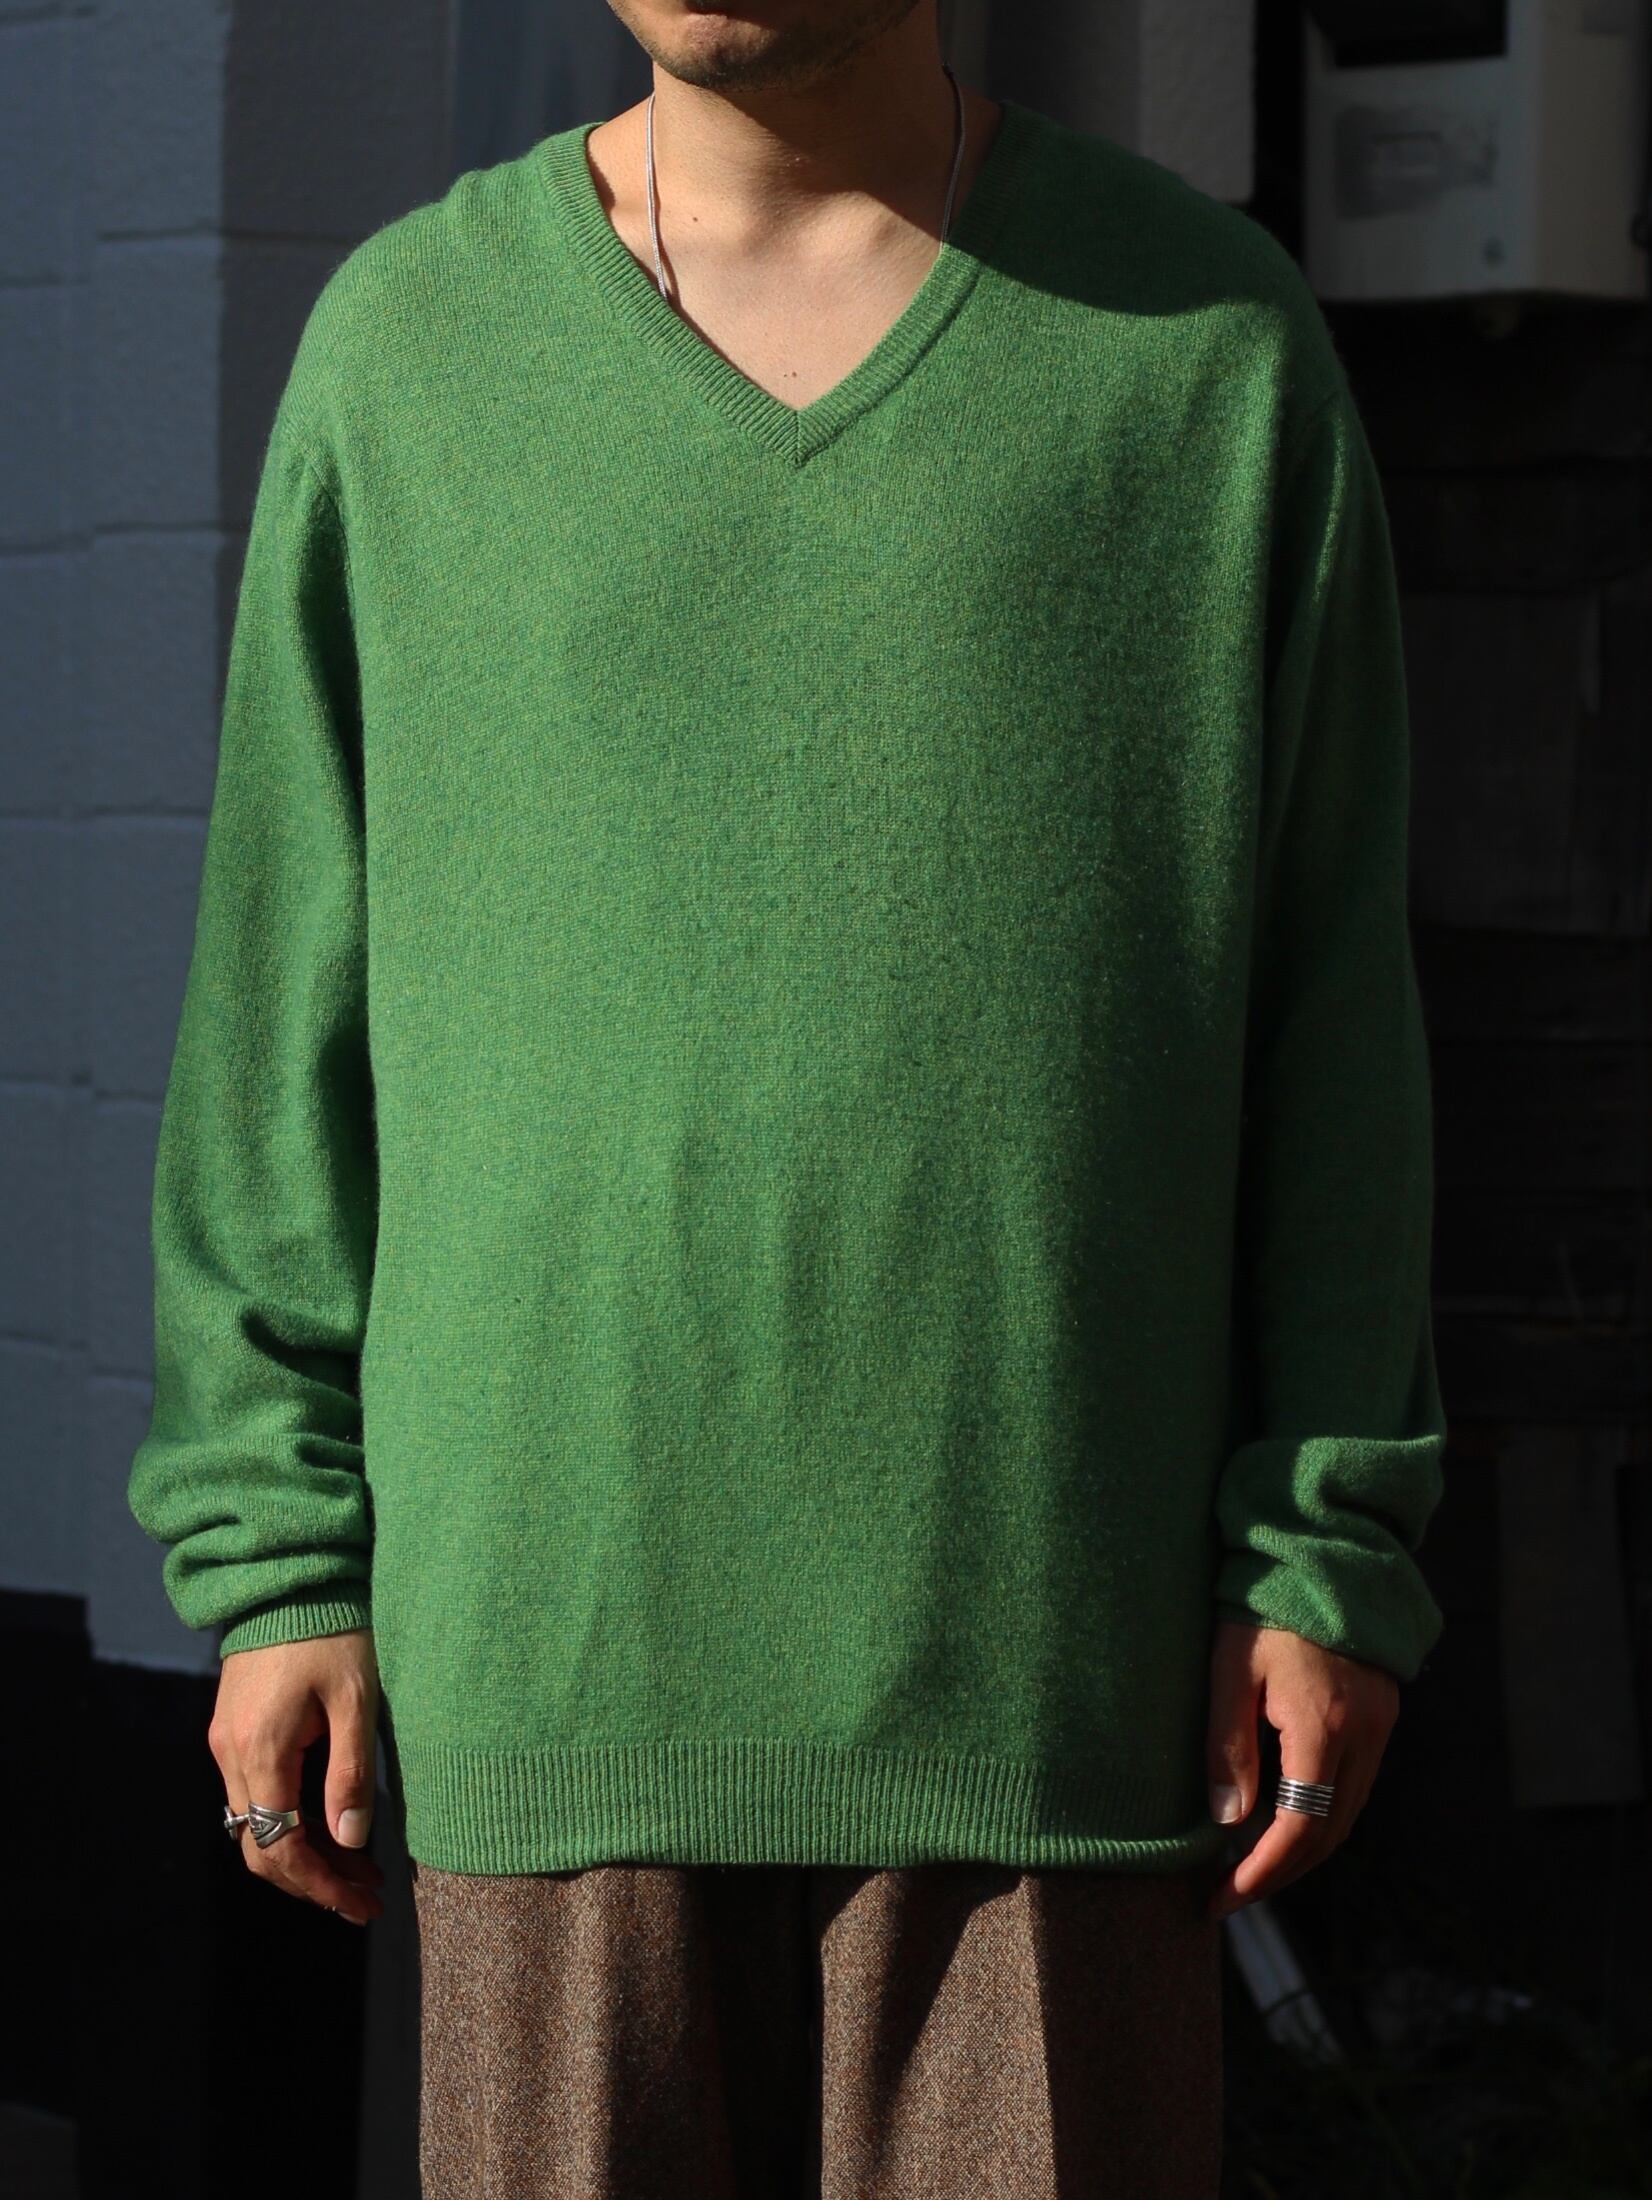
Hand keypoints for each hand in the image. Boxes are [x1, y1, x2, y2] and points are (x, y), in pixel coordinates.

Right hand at [209, 1627, 387, 1925]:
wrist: (289, 1575)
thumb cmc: (333, 1630)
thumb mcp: (355, 1700)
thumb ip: (349, 1773)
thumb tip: (351, 1842)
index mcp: (260, 1749)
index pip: (280, 1847)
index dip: (320, 1885)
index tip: (360, 1903)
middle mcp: (230, 1753)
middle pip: (261, 1847)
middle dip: (313, 1880)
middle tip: (366, 1895)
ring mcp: (225, 1741)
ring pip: (256, 1824)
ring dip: (304, 1853)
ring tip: (360, 1867)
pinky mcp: (233, 1728)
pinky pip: (255, 1794)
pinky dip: (290, 1820)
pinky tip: (332, 1824)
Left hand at [1203, 1617, 1397, 1920]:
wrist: (1319, 1552)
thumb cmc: (1261, 1605)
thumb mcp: (1229, 1670)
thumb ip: (1228, 1746)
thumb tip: (1226, 1823)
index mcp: (1325, 1724)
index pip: (1299, 1828)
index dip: (1260, 1871)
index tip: (1220, 1896)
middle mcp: (1365, 1733)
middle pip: (1329, 1833)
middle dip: (1280, 1873)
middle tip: (1229, 1894)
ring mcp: (1381, 1725)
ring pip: (1347, 1814)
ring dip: (1303, 1850)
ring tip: (1250, 1868)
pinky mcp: (1382, 1714)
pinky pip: (1355, 1785)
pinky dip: (1321, 1816)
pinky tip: (1282, 1820)